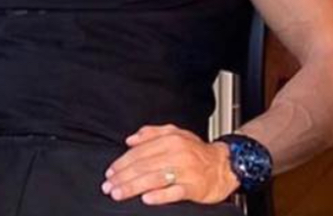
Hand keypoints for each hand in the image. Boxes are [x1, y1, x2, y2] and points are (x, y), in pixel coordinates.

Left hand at [101, 124, 238, 205]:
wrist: (225, 165)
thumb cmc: (197, 151)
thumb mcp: (176, 134)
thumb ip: (151, 133)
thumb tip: (130, 139)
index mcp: (169, 140)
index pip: (139, 152)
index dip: (121, 163)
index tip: (110, 173)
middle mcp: (176, 153)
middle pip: (142, 166)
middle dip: (122, 177)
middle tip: (108, 186)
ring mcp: (185, 171)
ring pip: (153, 179)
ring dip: (132, 187)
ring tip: (118, 193)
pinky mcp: (193, 187)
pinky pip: (173, 192)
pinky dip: (159, 196)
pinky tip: (146, 198)